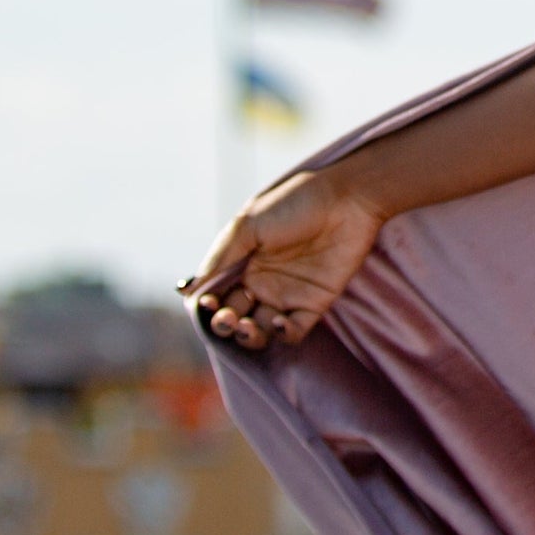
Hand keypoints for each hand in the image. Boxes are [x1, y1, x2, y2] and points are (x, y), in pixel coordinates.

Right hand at [182, 169, 384, 352]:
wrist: (346, 198)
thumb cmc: (295, 204)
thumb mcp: (248, 225)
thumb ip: (220, 258)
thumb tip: (188, 291)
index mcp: (242, 264)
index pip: (216, 296)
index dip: (207, 306)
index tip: (207, 304)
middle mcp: (261, 283)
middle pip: (233, 317)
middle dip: (224, 324)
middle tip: (227, 317)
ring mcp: (287, 295)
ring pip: (258, 330)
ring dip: (248, 336)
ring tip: (246, 325)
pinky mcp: (313, 304)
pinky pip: (292, 332)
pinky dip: (281, 334)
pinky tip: (278, 321)